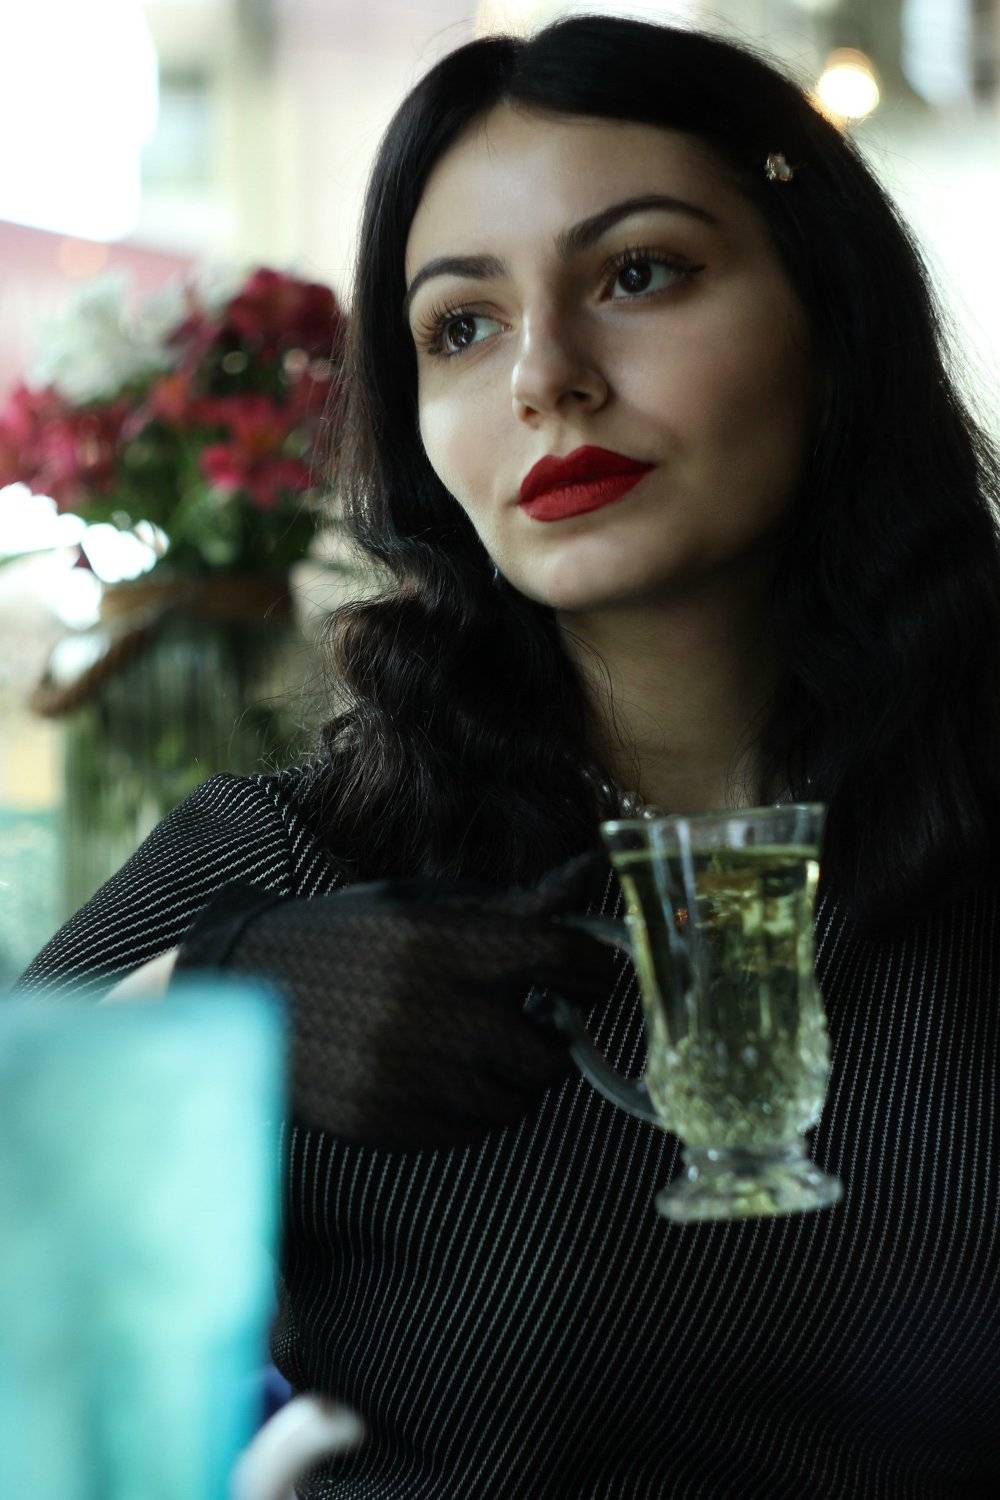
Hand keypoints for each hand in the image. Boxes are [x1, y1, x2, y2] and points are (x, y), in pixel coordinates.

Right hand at [172, 849, 615, 1149]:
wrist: (246, 988)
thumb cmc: (348, 936)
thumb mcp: (421, 904)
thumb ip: (509, 902)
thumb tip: (588, 871)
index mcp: (440, 940)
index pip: (562, 959)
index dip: (591, 969)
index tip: (588, 975)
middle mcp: (427, 1008)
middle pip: (549, 1051)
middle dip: (553, 1037)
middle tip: (534, 1020)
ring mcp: (405, 1074)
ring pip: (517, 1100)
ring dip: (516, 1077)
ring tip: (484, 1047)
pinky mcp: (385, 1121)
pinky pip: (471, 1130)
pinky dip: (475, 1107)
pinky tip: (444, 1073)